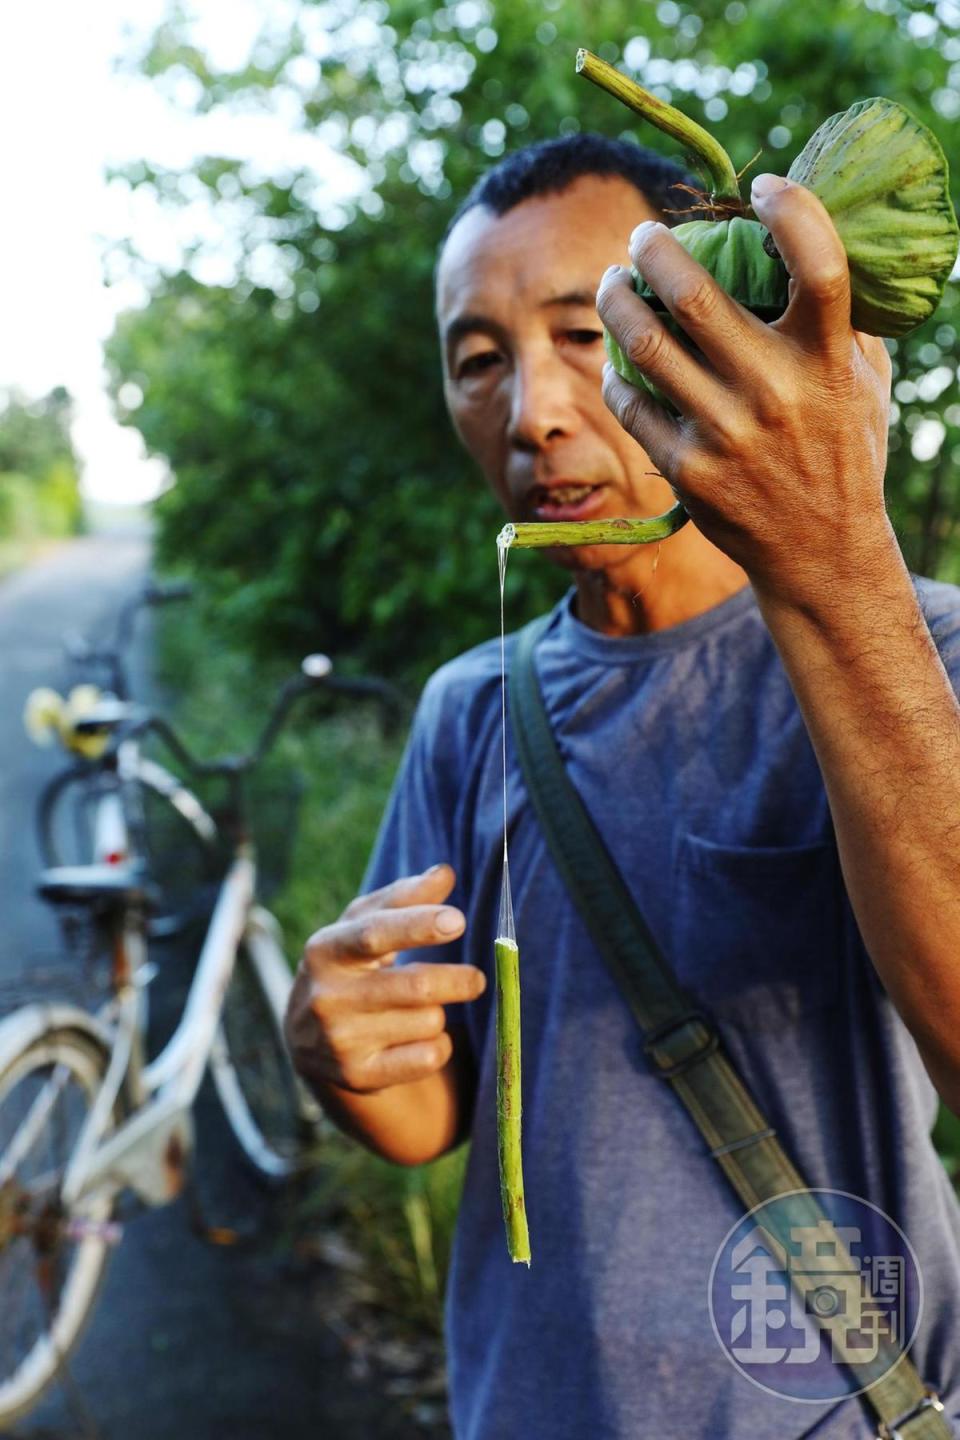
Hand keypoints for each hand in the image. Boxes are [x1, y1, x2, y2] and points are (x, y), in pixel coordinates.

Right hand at [285, 863, 485, 1093]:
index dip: (418, 926)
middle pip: (415, 986)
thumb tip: (445, 873)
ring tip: (422, 1008)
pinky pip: (426, 1058)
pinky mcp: (358, 1076)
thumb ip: (405, 898)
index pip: (374, 934)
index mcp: (326, 949)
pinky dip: (438, 1046)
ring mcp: (340, 1040)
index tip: (458, 920)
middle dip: (457, 980)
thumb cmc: (349, 964)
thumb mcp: (364, 925)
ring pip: (426, 1022)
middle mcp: (327, 996)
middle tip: (477, 978)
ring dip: (440, 1013)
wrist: (307, 1038)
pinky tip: (423, 1037)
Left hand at [595, 174, 894, 605]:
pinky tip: (619, 360)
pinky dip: (618, 375)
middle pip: (696, 295)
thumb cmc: (844, 452)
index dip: (791, 209)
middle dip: (655, 248)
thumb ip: (845, 318)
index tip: (763, 187)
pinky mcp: (688, 470)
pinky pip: (632, 404)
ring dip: (616, 301)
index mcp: (827, 359)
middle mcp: (775, 392)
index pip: (819, 264)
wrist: (821, 552)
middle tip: (643, 234)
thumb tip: (817, 241)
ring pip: (646, 345)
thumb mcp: (866, 382)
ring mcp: (725, 433)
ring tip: (611, 283)